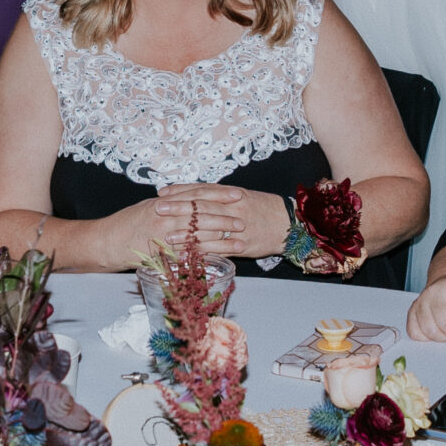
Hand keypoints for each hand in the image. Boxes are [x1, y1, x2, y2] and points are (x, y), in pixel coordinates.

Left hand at [153, 183, 292, 260]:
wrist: (288, 225)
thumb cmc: (263, 208)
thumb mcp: (243, 195)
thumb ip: (220, 195)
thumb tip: (195, 193)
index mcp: (232, 194)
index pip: (202, 189)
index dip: (181, 191)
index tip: (163, 192)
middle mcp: (233, 208)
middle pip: (201, 207)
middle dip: (178, 208)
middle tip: (157, 209)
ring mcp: (237, 228)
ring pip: (208, 230)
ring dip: (186, 233)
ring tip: (166, 236)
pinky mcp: (241, 246)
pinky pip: (218, 249)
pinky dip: (201, 252)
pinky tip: (187, 255)